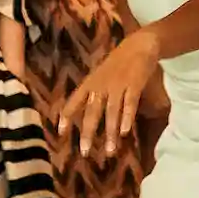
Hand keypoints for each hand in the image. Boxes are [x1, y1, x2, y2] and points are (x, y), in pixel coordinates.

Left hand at [62, 29, 159, 158]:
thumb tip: (83, 110)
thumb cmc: (118, 62)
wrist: (138, 45)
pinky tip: (125, 132)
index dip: (66, 116)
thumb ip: (92, 91)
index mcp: (90, 83)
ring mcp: (118, 85)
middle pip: (92, 112)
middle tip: (85, 152)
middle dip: (88, 133)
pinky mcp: (134, 85)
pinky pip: (130, 104)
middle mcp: (101, 86)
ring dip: (110, 133)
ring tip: (110, 151)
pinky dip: (127, 118)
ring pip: (112, 112)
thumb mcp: (100, 74)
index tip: (60, 132)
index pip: (74, 101)